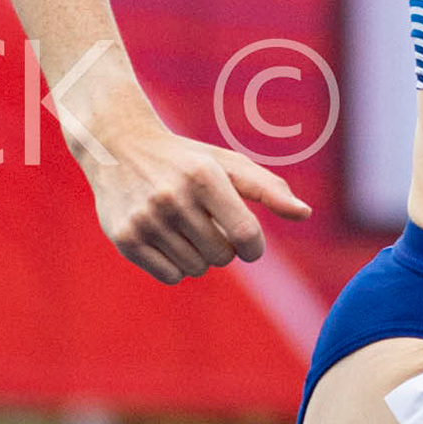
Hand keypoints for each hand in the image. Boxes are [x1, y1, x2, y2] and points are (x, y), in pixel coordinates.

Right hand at [79, 118, 311, 285]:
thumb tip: (304, 213)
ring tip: (184, 229)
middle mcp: (172, 197)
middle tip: (206, 225)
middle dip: (222, 247)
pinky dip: (174, 266)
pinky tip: (165, 240)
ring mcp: (145, 219)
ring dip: (198, 256)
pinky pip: (170, 276)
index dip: (254, 247)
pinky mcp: (125, 239)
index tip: (248, 243)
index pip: (246, 236)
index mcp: (204, 176)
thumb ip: (268, 189)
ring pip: (196, 269)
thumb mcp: (227, 164)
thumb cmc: (185, 159)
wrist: (117, 147)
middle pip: (222, 257)